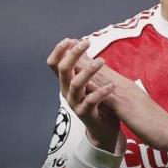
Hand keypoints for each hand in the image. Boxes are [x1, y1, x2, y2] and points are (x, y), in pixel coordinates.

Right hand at [47, 38, 119, 152]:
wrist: (103, 128)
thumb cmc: (97, 100)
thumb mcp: (89, 79)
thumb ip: (81, 63)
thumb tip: (75, 41)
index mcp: (67, 82)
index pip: (55, 64)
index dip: (59, 51)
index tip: (69, 39)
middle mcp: (67, 92)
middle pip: (63, 70)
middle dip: (73, 54)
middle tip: (86, 42)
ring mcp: (75, 103)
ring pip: (76, 84)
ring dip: (88, 71)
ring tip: (101, 60)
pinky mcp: (86, 114)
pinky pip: (91, 101)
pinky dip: (102, 91)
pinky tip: (112, 84)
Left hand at [77, 59, 167, 151]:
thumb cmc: (154, 120)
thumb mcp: (137, 105)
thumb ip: (127, 97)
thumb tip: (116, 92)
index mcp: (127, 87)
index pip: (106, 72)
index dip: (91, 61)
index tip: (77, 52)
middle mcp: (126, 87)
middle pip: (101, 70)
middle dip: (85, 58)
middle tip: (70, 45)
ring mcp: (126, 95)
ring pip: (103, 78)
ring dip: (87, 68)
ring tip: (72, 58)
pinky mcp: (126, 107)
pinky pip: (108, 96)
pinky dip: (96, 87)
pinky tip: (85, 83)